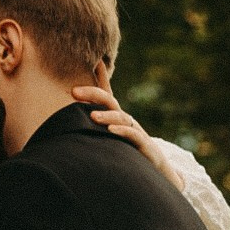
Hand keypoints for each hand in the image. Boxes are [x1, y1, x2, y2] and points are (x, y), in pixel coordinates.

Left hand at [72, 61, 184, 190]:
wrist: (155, 167)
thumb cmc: (130, 148)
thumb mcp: (113, 135)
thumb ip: (98, 123)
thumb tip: (78, 117)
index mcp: (116, 116)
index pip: (105, 94)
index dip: (99, 77)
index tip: (92, 62)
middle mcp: (125, 119)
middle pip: (109, 101)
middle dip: (92, 94)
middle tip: (74, 91)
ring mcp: (134, 130)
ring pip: (120, 118)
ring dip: (106, 115)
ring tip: (92, 116)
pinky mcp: (142, 144)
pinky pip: (133, 135)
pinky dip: (122, 131)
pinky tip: (111, 130)